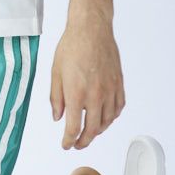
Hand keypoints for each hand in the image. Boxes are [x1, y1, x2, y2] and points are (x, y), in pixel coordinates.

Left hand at [50, 13, 124, 149]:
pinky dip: (111, 117)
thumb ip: (56, 98)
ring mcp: (110, 90)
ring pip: (107, 121)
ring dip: (98, 131)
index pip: (73, 128)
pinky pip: (118, 108)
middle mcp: (95, 95)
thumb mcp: (55, 72)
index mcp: (76, 94)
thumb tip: (57, 117)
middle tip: (78, 143)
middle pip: (93, 130)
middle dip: (84, 141)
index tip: (66, 145)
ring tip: (90, 132)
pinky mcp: (119, 84)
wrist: (91, 29)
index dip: (69, 140)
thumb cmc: (72, 46)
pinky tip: (105, 117)